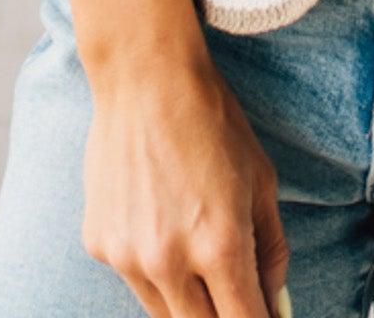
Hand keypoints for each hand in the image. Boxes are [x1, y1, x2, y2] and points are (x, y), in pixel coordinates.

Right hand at [81, 51, 291, 317]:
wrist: (146, 79)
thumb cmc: (212, 122)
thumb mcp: (261, 180)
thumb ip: (271, 249)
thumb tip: (273, 299)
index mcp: (219, 244)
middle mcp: (169, 261)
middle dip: (225, 317)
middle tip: (237, 291)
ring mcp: (128, 257)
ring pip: (164, 313)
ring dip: (188, 300)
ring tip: (198, 244)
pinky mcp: (100, 246)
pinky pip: (134, 279)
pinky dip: (154, 268)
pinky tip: (161, 218)